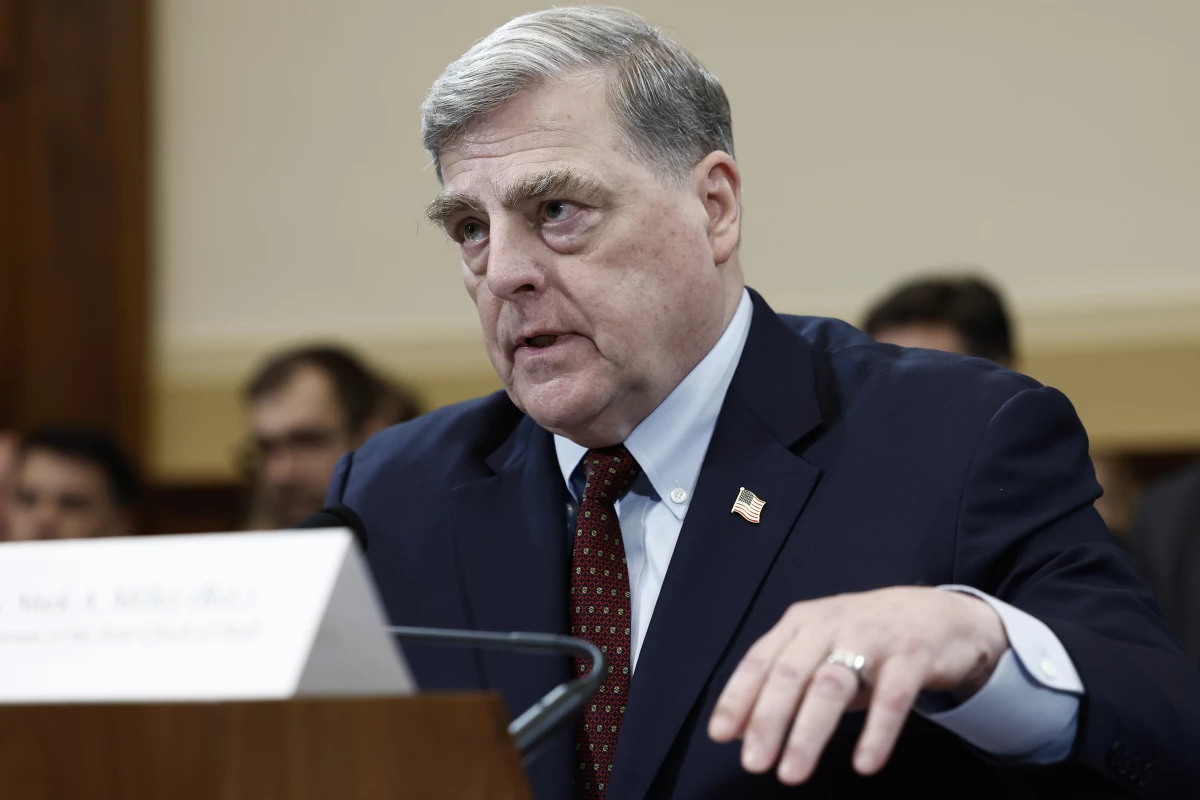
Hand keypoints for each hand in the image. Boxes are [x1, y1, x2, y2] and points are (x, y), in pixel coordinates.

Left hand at [707, 586, 1007, 783]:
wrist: (937, 614)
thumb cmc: (866, 638)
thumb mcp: (819, 651)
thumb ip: (781, 684)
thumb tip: (737, 728)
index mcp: (801, 623)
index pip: (760, 660)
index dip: (738, 697)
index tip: (721, 735)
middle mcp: (830, 625)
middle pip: (791, 674)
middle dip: (768, 721)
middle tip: (754, 762)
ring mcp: (872, 638)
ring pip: (832, 686)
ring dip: (808, 733)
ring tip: (792, 772)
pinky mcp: (912, 656)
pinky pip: (892, 697)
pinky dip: (876, 732)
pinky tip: (864, 763)